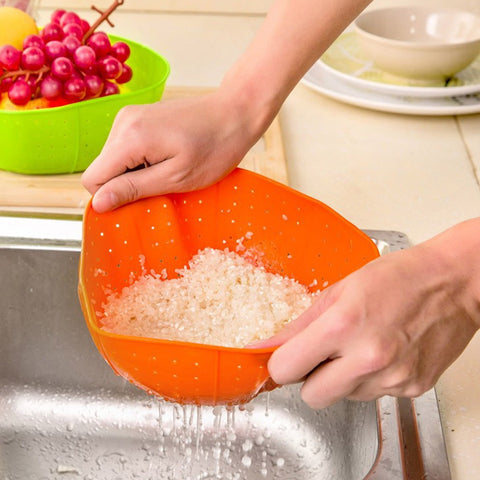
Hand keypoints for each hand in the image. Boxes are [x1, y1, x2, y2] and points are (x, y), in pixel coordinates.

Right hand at [81, 90, 263, 211]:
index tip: (141, 200)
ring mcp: (130, 115)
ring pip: (113, 159)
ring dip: (135, 171)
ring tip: (168, 168)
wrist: (235, 112)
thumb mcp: (176, 178)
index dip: (112, 197)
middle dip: (126, 183)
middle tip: (162, 183)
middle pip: (102, 168)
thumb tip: (98, 203)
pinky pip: (125, 146)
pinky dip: (141, 159)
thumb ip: (134, 189)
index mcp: (130, 138)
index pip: (92, 179)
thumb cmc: (214, 148)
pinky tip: (166, 157)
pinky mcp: (138, 115)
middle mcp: (123, 122)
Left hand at [258, 225, 479, 408]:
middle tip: (322, 353)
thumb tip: (267, 345)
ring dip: (342, 378)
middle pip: (311, 397)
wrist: (454, 283)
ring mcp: (392, 378)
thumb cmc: (399, 277)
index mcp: (343, 325)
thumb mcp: (339, 290)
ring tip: (361, 344)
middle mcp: (368, 357)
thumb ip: (300, 324)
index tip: (285, 357)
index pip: (285, 369)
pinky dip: (369, 380)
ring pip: (343, 397)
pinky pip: (372, 395)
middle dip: (309, 377)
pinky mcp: (411, 389)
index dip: (281, 363)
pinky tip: (382, 352)